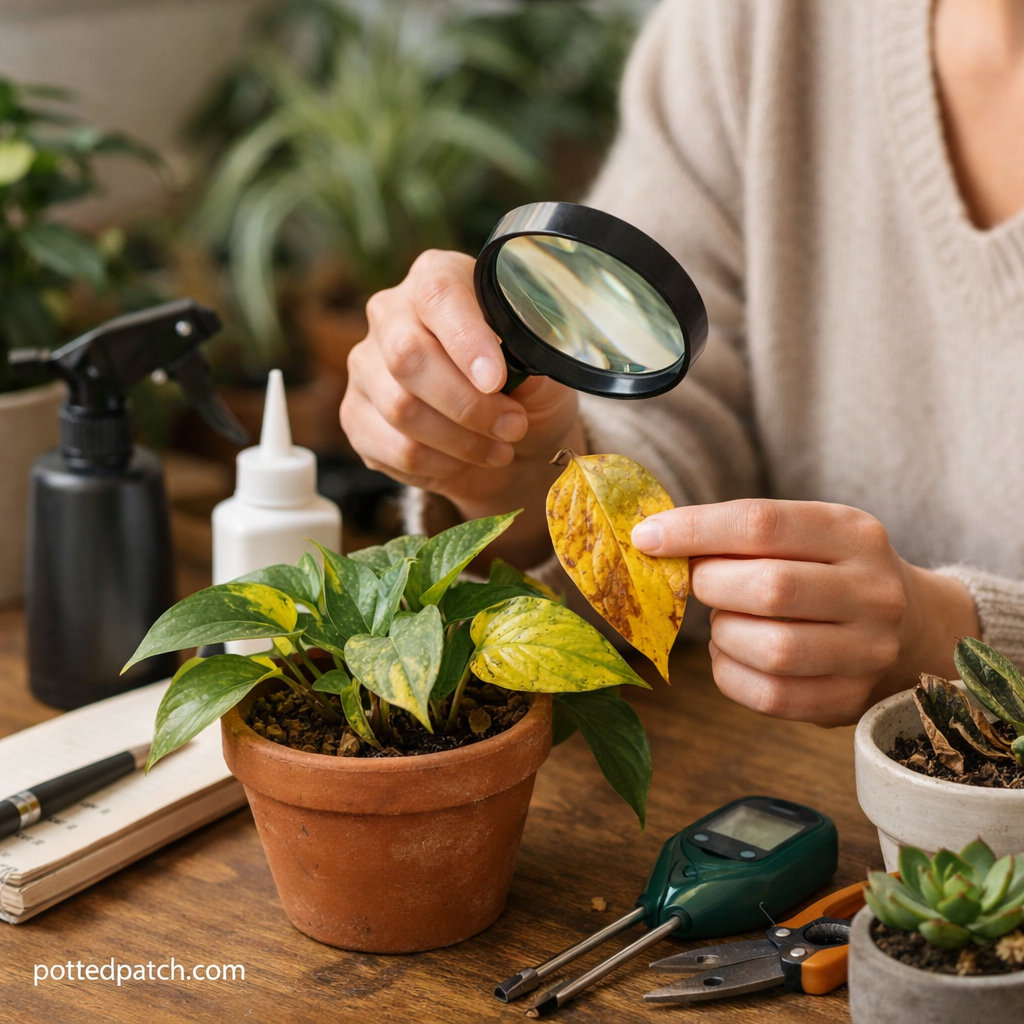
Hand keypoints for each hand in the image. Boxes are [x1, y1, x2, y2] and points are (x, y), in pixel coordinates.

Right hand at [341, 250, 582, 561]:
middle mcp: (391, 314)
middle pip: (408, 356)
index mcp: (438, 278)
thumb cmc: (527, 390)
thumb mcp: (543, 367)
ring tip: (500, 449)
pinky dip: (439, 465)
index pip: (439, 296)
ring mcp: (366, 365)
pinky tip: (465, 462)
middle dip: (468, 404)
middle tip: (513, 426)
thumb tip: (518, 365)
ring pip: (401, 409)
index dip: (467, 340)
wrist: (510, 441)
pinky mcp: (357, 415)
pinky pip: (392, 447)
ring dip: (461, 441)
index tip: (497, 380)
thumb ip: (530, 358)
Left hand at [630, 498, 980, 725]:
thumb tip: (654, 539)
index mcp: (853, 533)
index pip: (762, 523)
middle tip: (698, 584)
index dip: (695, 529)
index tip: (646, 536)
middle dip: (712, 585)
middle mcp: (872, 591)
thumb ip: (741, 535)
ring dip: (723, 634)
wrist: (913, 629)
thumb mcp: (806, 535)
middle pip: (769, 587)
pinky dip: (731, 674)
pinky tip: (731, 654)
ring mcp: (868, 651)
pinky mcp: (850, 699)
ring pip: (771, 649)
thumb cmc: (829, 572)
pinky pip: (771, 696)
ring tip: (724, 621)